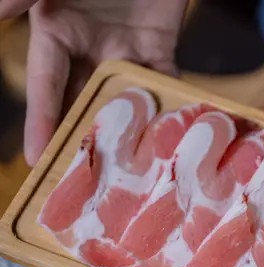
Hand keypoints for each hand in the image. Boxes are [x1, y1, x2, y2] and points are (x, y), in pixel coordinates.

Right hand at [0, 0, 186, 165]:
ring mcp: (124, 48)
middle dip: (83, 137)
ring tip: (127, 170)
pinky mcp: (159, 47)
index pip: (46, 85)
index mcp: (52, 30)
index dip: (41, 121)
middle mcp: (87, 47)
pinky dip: (167, 106)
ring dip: (125, 130)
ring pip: (122, 98)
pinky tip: (169, 135)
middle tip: (84, 180)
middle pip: (83, 100)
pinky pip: (163, 82)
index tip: (36, 158)